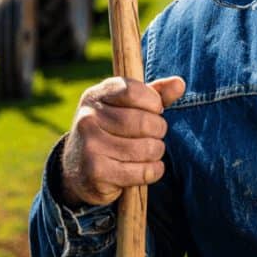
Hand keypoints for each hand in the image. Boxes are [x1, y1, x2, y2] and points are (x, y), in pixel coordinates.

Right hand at [57, 75, 185, 206]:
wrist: (77, 169)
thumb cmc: (112, 131)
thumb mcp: (129, 107)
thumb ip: (155, 94)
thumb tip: (179, 84)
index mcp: (95, 96)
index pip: (133, 91)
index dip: (153, 102)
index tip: (154, 111)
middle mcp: (88, 118)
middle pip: (144, 122)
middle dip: (159, 130)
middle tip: (155, 135)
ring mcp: (90, 146)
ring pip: (147, 148)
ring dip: (157, 152)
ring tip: (150, 152)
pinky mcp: (96, 173)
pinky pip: (143, 172)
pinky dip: (153, 171)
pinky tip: (147, 168)